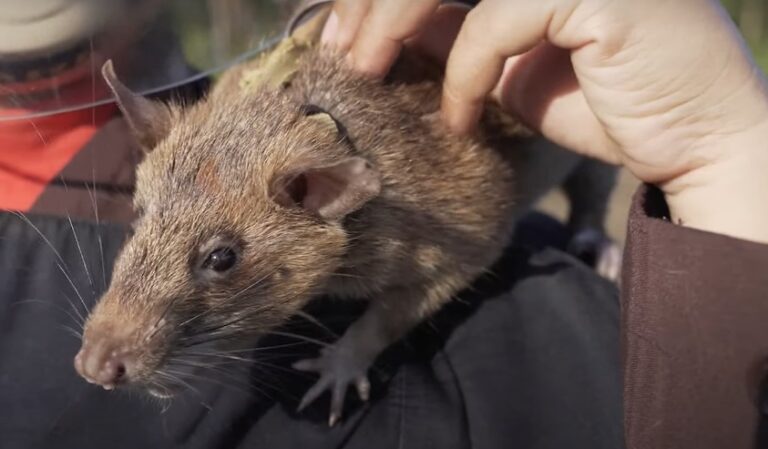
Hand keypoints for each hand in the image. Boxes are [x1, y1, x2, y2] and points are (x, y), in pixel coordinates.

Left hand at [323, 0, 767, 243]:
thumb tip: (393, 24)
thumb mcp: (513, 69)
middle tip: (339, 51)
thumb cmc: (611, 106)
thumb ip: (458, 35)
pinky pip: (494, 19)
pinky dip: (465, 72)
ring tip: (363, 70)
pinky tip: (460, 118)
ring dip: (392, 18)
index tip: (343, 32)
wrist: (694, 143)